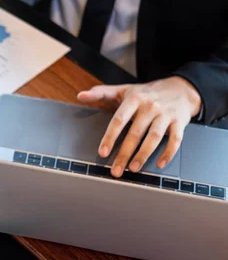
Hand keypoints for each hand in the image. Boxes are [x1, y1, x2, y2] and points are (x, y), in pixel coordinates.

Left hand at [77, 77, 201, 176]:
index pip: (119, 120)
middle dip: (124, 153)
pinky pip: (175, 140)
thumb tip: (80, 95)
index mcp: (134, 99)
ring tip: (133, 169)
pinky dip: (168, 153)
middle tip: (116, 170)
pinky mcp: (180, 122)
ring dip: (143, 155)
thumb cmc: (146, 93)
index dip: (110, 137)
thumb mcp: (123, 90)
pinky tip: (160, 164)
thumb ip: (101, 93)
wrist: (179, 89)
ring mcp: (166, 114)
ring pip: (154, 138)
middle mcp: (150, 106)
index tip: (103, 152)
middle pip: (135, 133)